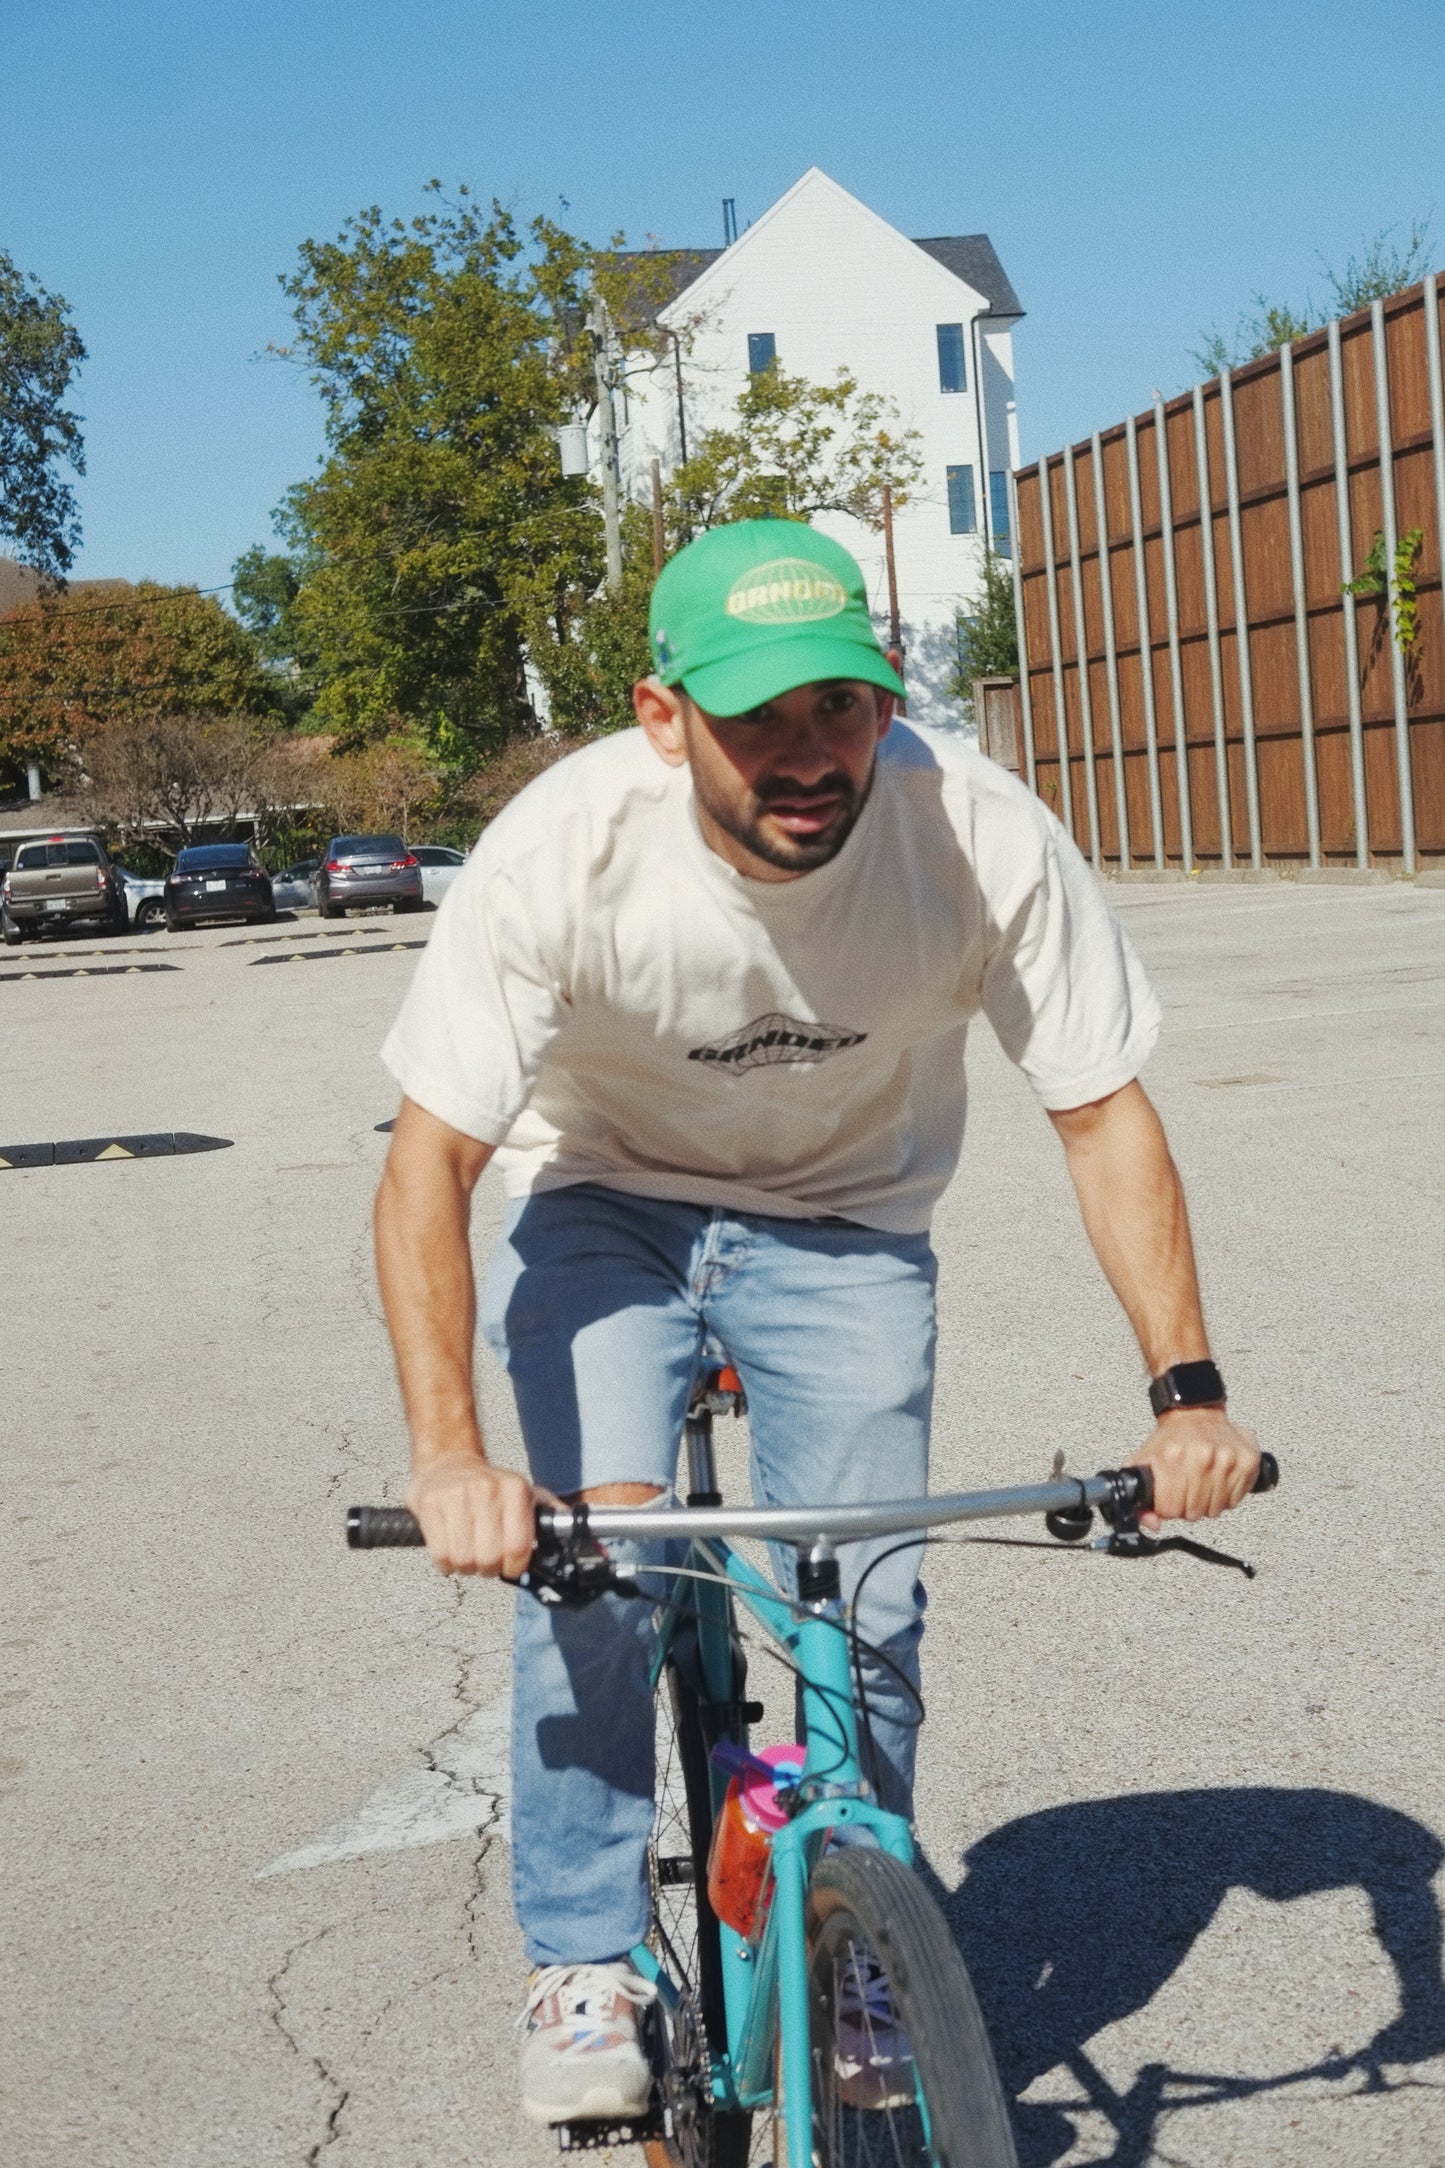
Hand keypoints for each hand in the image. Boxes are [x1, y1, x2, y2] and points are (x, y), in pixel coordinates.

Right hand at [404, 1453, 541, 1576]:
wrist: (449, 1462)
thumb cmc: (489, 1487)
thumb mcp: (523, 1492)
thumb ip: (548, 1511)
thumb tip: (572, 1528)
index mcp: (515, 1489)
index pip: (518, 1547)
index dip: (514, 1567)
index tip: (510, 1567)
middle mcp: (488, 1489)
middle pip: (489, 1558)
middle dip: (488, 1569)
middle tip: (485, 1560)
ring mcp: (457, 1495)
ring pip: (463, 1560)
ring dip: (465, 1567)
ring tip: (467, 1553)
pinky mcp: (430, 1504)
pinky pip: (440, 1554)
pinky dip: (445, 1563)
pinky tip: (449, 1550)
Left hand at [1131, 1408, 1260, 1533]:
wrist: (1194, 1413)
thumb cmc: (1170, 1440)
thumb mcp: (1144, 1463)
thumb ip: (1139, 1498)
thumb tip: (1154, 1524)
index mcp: (1172, 1458)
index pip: (1171, 1509)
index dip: (1168, 1508)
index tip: (1169, 1499)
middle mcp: (1202, 1457)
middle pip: (1194, 1512)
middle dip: (1187, 1507)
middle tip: (1186, 1490)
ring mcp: (1227, 1459)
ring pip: (1216, 1509)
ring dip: (1207, 1503)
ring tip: (1201, 1484)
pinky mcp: (1248, 1460)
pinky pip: (1236, 1500)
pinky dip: (1226, 1496)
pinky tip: (1217, 1480)